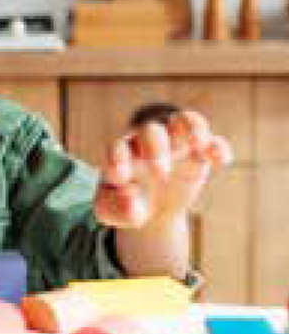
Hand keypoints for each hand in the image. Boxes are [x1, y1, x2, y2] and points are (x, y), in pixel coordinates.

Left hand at [94, 110, 232, 229]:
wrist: (153, 208)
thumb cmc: (127, 204)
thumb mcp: (114, 213)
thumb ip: (115, 207)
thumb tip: (129, 194)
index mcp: (122, 153)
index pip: (116, 146)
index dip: (117, 157)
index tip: (121, 177)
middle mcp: (146, 143)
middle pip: (151, 130)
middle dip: (156, 148)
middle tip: (160, 174)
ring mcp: (174, 144)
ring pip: (182, 120)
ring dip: (192, 127)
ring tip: (198, 144)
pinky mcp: (198, 154)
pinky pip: (212, 141)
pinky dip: (218, 147)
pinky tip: (219, 162)